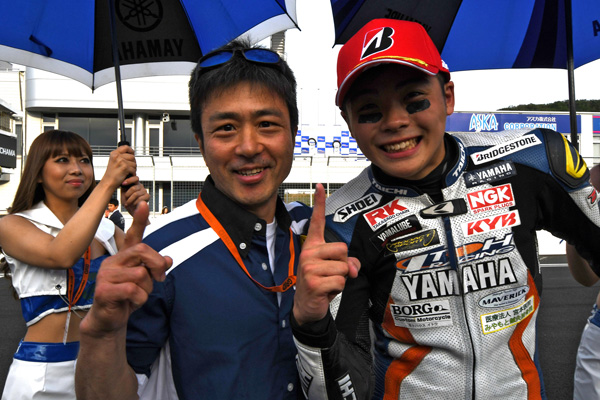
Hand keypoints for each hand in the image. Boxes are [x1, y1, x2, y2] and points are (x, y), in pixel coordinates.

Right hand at [80, 201, 171, 336]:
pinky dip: (140, 299)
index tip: (143, 203)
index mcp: (123, 257)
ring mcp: (106, 275)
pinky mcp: (104, 290)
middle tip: (159, 278)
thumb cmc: (127, 298)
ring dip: (147, 288)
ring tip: (138, 295)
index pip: (132, 235)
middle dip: (156, 265)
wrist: (109, 320)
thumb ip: (155, 268)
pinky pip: (133, 290)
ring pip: (141, 274)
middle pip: (143, 251)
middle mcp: (113, 261)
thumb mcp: (145, 282)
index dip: (139, 220)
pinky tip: (132, 304)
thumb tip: (169, 259)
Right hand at [103, 145, 136, 189]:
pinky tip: (128, 175)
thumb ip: (121, 156)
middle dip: (133, 163)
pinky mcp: (125, 167)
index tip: (132, 154)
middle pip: (132, 156)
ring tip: (127, 172)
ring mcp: (121, 161)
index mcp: (114, 153)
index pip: (125, 147)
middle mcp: (117, 156)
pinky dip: (132, 174)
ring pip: (134, 163)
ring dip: (133, 169)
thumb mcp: (114, 161)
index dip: (131, 150)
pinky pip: (133, 169)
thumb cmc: (112, 174)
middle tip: (129, 168)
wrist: (108, 182)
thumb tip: (132, 153)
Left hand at [121, 178, 150, 213]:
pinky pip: (140, 199)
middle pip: (133, 188)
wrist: (131, 209)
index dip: (129, 180)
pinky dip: (135, 202)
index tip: (123, 184)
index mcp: (134, 183)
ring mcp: (144, 190)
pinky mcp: (148, 196)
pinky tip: (133, 204)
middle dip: (127, 195)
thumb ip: (124, 186)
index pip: (135, 178)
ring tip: (127, 203)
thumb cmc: (126, 200)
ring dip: (130, 200)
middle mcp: (140, 186)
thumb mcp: (123, 192)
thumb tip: (122, 181)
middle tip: (125, 200)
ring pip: (136, 194)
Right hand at [293, 183, 359, 325]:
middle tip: (334, 274)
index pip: (316, 222)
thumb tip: (353, 268)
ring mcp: (309, 267)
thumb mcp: (334, 270)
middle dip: (345, 264)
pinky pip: (340, 281)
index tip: (320, 186)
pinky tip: (326, 291)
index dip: (320, 203)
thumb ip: (347, 263)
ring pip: (343, 267)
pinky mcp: (313, 281)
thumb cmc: (321, 284)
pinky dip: (338, 289)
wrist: (307, 307)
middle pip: (343, 249)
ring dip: (342, 279)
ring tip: (328, 283)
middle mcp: (308, 252)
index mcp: (313, 246)